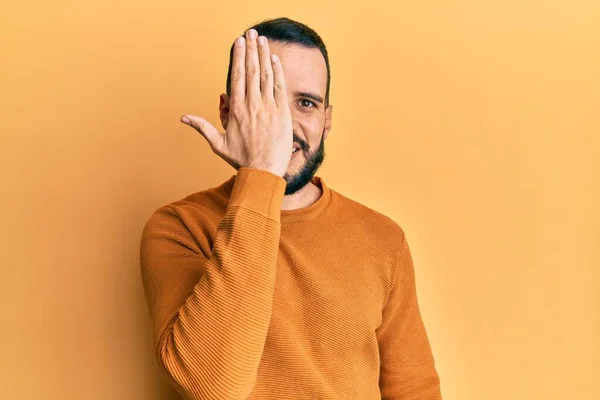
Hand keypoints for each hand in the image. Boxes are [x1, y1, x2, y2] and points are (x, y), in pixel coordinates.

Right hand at [181, 29, 292, 176]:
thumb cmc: (241, 159)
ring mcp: (269, 107)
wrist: (264, 171)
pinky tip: (275, 58)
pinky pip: (280, 87)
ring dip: (264, 55)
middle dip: (250, 49)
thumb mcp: (218, 143)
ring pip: (266, 75)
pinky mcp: (282, 113)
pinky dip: (278, 71)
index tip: (238, 42)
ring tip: (262, 39)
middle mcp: (252, 105)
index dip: (238, 57)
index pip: (237, 76)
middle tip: (250, 33)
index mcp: (236, 110)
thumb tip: (184, 118)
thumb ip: (202, 127)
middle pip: (252, 70)